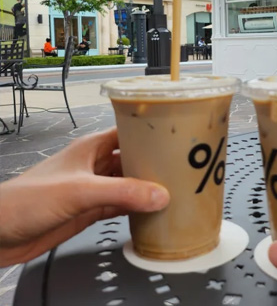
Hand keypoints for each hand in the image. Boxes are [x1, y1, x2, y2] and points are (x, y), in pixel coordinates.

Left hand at [0, 128, 168, 266]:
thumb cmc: (28, 199)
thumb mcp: (80, 190)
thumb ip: (122, 192)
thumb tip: (160, 195)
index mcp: (91, 148)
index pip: (127, 132)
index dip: (150, 133)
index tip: (175, 138)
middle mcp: (95, 165)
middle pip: (131, 159)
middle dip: (153, 163)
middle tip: (181, 168)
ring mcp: (93, 189)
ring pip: (128, 184)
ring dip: (146, 187)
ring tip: (174, 189)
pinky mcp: (90, 211)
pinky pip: (120, 206)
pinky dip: (136, 208)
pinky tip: (152, 210)